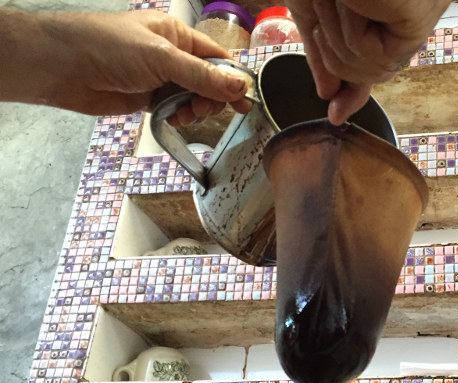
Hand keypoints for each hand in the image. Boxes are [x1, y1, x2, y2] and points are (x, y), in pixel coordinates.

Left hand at [0, 9, 250, 121]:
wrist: (61, 67)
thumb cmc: (107, 48)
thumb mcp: (162, 58)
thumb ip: (203, 76)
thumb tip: (240, 86)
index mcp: (176, 34)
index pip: (217, 57)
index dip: (233, 79)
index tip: (244, 102)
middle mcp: (170, 54)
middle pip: (209, 81)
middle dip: (212, 98)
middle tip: (204, 110)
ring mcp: (158, 77)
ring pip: (193, 98)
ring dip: (195, 110)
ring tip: (185, 115)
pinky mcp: (146, 98)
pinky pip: (174, 109)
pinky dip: (179, 117)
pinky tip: (174, 120)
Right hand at [284, 0, 451, 123]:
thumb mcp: (315, 9)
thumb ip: (323, 54)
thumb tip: (328, 96)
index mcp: (392, 11)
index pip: (378, 60)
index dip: (355, 90)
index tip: (336, 112)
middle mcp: (412, 16)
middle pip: (368, 72)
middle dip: (333, 48)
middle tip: (334, 5)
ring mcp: (418, 19)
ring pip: (367, 70)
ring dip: (338, 35)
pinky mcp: (416, 22)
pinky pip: (371, 57)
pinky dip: (350, 31)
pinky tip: (356, 3)